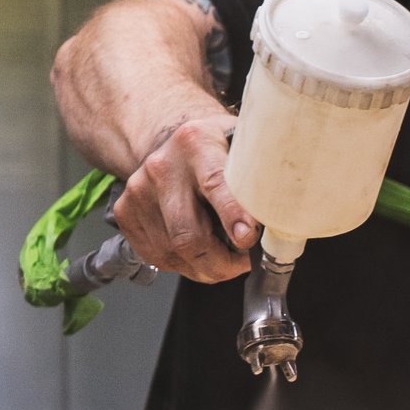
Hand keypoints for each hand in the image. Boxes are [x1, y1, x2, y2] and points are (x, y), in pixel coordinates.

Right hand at [112, 114, 257, 282]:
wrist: (170, 142)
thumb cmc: (214, 150)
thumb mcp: (240, 147)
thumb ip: (259, 176)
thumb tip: (283, 215)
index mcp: (196, 145)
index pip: (216, 184)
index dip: (233, 215)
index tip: (248, 238)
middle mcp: (162, 168)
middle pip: (189, 234)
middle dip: (222, 263)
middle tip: (243, 264)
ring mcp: (138, 191)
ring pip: (173, 252)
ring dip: (205, 268)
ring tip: (225, 260)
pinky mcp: (125, 212)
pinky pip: (157, 256)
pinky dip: (184, 265)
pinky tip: (199, 255)